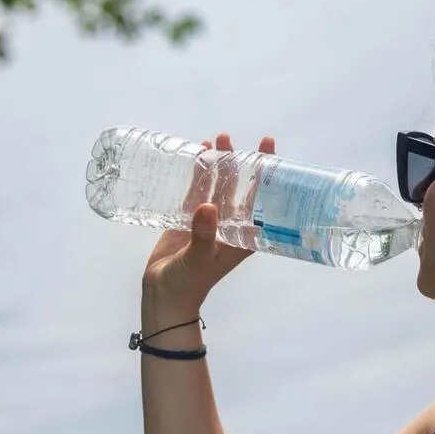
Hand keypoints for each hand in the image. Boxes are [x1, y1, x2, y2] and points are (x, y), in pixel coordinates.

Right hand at [141, 133, 276, 326]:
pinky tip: (198, 154)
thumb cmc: (190, 282)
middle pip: (241, 187)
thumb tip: (207, 207)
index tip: (269, 147)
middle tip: (237, 139)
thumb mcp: (200, 259)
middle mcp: (231, 224)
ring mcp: (211, 220)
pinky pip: (197, 190)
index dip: (267, 174)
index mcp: (243, 235)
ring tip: (218, 139)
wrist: (164, 294)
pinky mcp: (189, 219)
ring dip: (219, 164)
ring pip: (219, 185)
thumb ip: (203, 234)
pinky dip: (198, 174)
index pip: (261, 200)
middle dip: (242, 162)